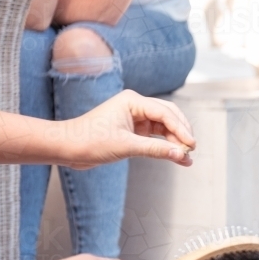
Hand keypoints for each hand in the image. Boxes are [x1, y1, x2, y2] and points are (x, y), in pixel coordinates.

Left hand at [58, 90, 196, 168]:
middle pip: (169, 116)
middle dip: (181, 133)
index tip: (191, 145)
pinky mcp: (133, 130)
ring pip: (164, 127)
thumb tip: (180, 155)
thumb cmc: (89, 141)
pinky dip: (165, 146)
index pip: (165, 113)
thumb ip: (156, 150)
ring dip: (175, 141)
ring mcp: (135, 118)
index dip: (181, 129)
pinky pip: (155, 136)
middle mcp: (136, 106)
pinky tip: (175, 157)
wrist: (67, 148)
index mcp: (132, 101)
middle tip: (191, 149)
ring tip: (186, 158)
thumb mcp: (126, 146)